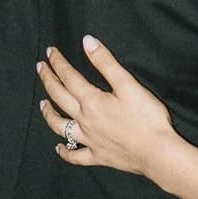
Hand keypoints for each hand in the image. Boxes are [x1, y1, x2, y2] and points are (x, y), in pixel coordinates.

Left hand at [36, 38, 175, 176]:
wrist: (157, 152)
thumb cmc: (147, 118)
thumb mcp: (128, 84)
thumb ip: (106, 62)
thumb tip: (87, 41)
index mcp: (92, 101)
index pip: (69, 77)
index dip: (58, 63)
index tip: (50, 52)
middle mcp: (85, 121)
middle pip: (60, 97)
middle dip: (48, 80)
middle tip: (40, 67)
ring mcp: (89, 141)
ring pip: (60, 126)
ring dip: (49, 114)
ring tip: (42, 103)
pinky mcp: (98, 157)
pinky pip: (75, 156)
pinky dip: (65, 151)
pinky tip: (59, 147)